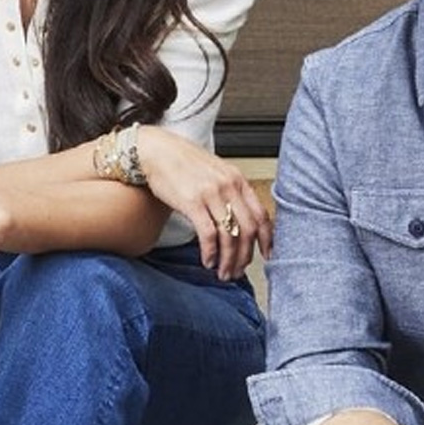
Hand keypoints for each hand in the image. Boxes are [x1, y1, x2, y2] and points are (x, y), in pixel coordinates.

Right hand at [129, 127, 271, 281]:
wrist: (156, 152)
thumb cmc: (183, 164)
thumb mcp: (216, 173)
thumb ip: (230, 192)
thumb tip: (240, 220)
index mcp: (238, 180)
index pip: (261, 215)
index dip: (267, 239)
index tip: (266, 255)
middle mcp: (228, 186)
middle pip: (248, 229)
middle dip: (245, 256)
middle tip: (238, 271)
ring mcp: (211, 194)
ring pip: (230, 235)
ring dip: (228, 260)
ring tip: (223, 272)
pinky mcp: (192, 202)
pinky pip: (208, 234)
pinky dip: (210, 252)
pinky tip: (208, 261)